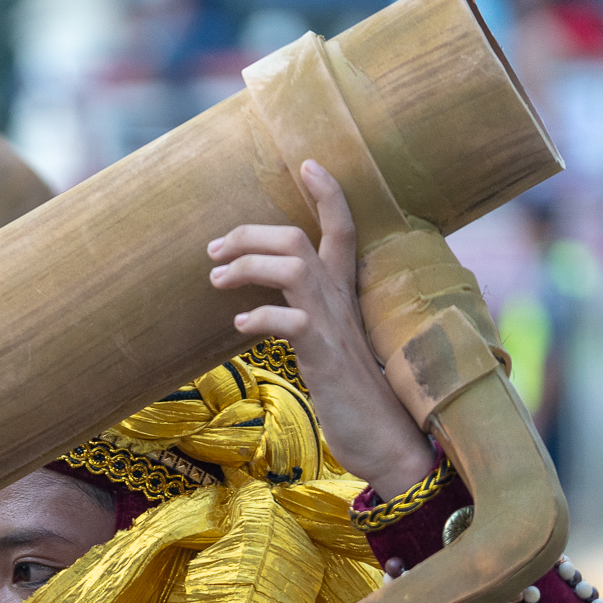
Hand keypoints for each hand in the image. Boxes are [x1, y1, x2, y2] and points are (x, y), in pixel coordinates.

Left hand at [207, 159, 436, 499]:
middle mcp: (340, 301)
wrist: (389, 440)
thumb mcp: (328, 350)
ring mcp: (333, 326)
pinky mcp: (324, 355)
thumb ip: (307, 323)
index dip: (327, 194)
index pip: (342, 229)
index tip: (308, 163)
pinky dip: (260, 318)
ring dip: (246, 265)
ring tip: (216, 280)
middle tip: (213, 250)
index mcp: (344, 296)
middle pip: (297, 238)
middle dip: (250, 233)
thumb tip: (270, 314)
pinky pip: (290, 321)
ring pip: (292, 266)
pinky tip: (240, 329)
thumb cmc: (355, 396)